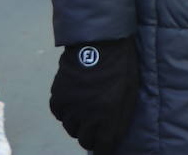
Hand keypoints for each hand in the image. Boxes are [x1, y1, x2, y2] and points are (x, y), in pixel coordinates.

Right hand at [50, 37, 138, 152]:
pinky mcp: (57, 97)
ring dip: (79, 123)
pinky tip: (76, 100)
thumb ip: (121, 117)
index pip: (103, 146)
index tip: (106, 145)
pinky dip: (67, 111)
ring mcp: (70, 107)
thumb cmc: (122, 66)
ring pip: (71, 128)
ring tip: (88, 108)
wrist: (100, 42)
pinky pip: (60, 114)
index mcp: (108, 114)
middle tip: (98, 126)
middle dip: (92, 136)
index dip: (105, 147)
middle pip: (84, 140)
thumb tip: (114, 137)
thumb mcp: (130, 92)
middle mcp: (86, 115)